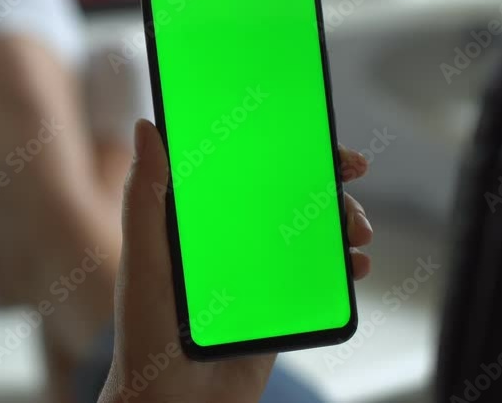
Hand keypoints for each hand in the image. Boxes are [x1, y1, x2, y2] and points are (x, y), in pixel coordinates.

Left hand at [98, 119, 372, 402]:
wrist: (177, 400)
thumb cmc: (146, 330)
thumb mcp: (144, 256)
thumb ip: (145, 195)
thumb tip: (147, 127)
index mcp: (200, 219)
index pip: (243, 166)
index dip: (279, 144)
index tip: (314, 132)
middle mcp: (233, 239)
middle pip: (287, 193)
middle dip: (325, 178)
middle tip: (350, 172)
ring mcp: (260, 271)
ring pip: (311, 231)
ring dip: (342, 220)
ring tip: (357, 231)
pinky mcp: (280, 305)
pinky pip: (320, 277)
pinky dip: (345, 266)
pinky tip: (356, 267)